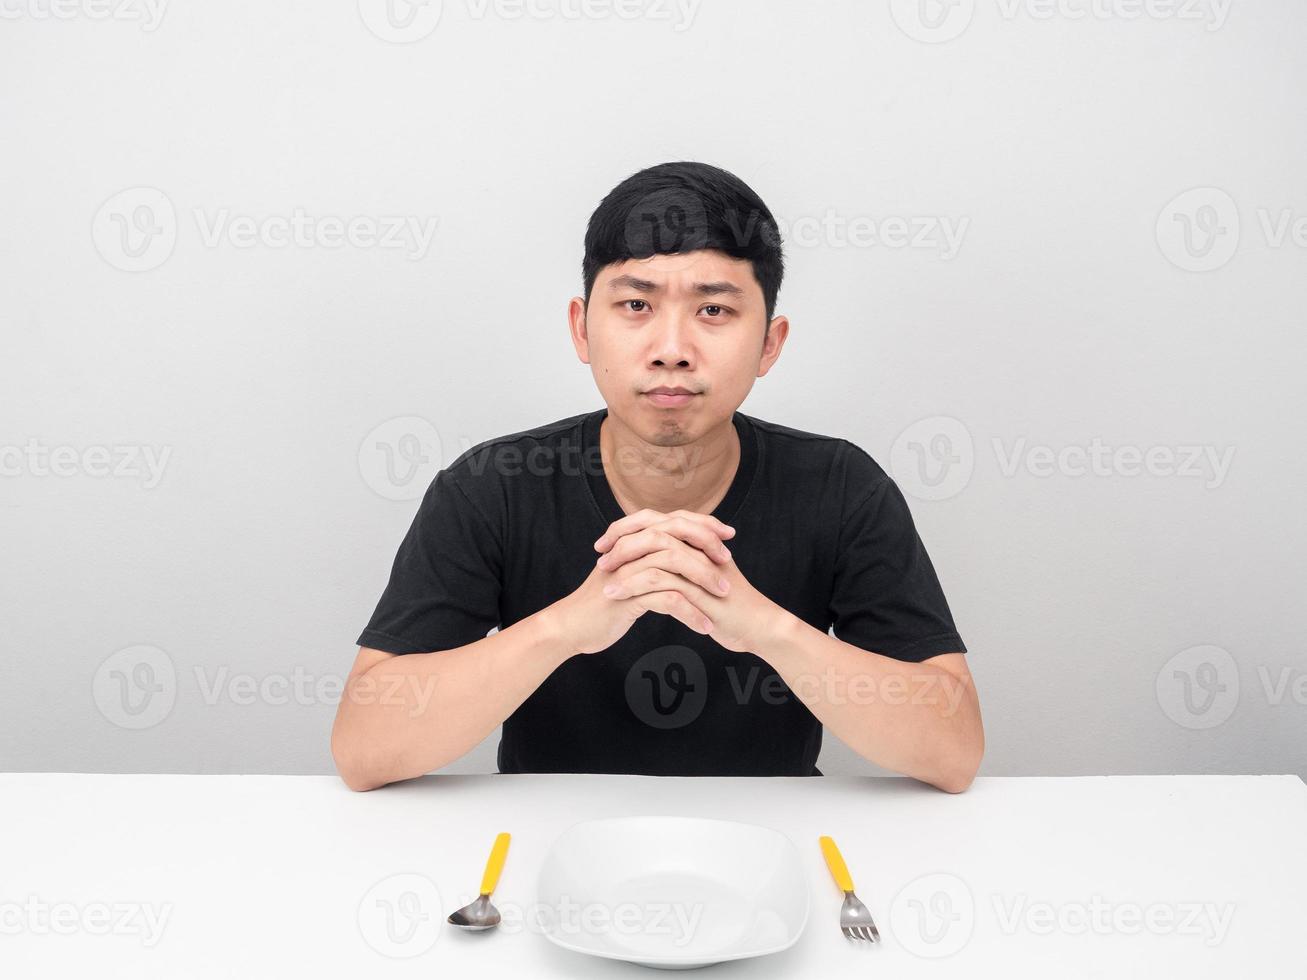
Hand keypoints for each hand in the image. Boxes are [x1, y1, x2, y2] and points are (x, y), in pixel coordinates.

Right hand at [549, 509, 735, 654]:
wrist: (571, 627)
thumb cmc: (605, 604)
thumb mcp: (630, 577)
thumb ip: (650, 561)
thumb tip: (683, 554)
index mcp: (633, 541)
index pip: (674, 520)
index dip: (703, 524)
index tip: (728, 535)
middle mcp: (630, 549)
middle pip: (674, 534)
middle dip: (706, 545)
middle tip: (729, 562)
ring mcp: (626, 571)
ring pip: (672, 563)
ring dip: (702, 579)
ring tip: (723, 597)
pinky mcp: (625, 596)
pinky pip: (665, 599)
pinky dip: (689, 612)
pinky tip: (705, 626)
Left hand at [594, 509, 785, 653]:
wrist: (758, 626)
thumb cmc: (728, 605)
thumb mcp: (702, 579)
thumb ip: (682, 565)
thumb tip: (652, 559)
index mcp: (698, 540)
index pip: (656, 521)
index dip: (627, 528)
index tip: (604, 544)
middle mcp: (700, 547)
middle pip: (654, 530)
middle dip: (621, 542)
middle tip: (599, 558)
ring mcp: (703, 566)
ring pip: (656, 555)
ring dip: (625, 568)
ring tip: (604, 583)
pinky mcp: (702, 589)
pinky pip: (663, 583)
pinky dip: (636, 589)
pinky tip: (618, 599)